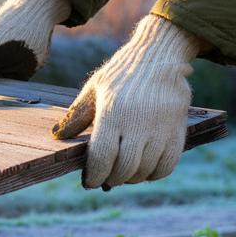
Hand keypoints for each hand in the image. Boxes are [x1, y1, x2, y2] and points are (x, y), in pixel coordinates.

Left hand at [53, 15, 203, 188]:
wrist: (159, 54)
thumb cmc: (120, 74)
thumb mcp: (94, 89)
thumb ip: (76, 115)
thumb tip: (56, 135)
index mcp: (113, 113)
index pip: (102, 157)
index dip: (94, 175)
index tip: (90, 182)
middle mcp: (138, 122)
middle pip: (124, 168)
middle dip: (112, 178)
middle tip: (106, 178)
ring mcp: (161, 126)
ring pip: (146, 169)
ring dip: (132, 178)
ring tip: (124, 173)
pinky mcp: (178, 128)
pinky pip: (168, 164)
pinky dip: (154, 174)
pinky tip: (145, 169)